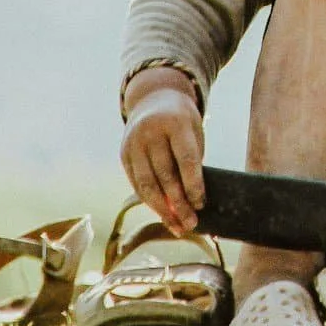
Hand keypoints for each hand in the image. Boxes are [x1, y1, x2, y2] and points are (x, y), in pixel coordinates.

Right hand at [121, 72, 206, 235]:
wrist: (153, 99)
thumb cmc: (182, 122)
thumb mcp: (193, 131)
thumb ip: (192, 162)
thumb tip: (194, 204)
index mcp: (175, 122)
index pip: (186, 159)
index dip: (194, 184)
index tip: (201, 204)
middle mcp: (151, 132)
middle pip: (166, 175)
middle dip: (179, 204)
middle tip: (192, 224)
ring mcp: (133, 143)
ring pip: (147, 184)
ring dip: (163, 210)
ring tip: (178, 227)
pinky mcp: (123, 154)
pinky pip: (137, 184)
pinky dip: (150, 202)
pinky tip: (163, 215)